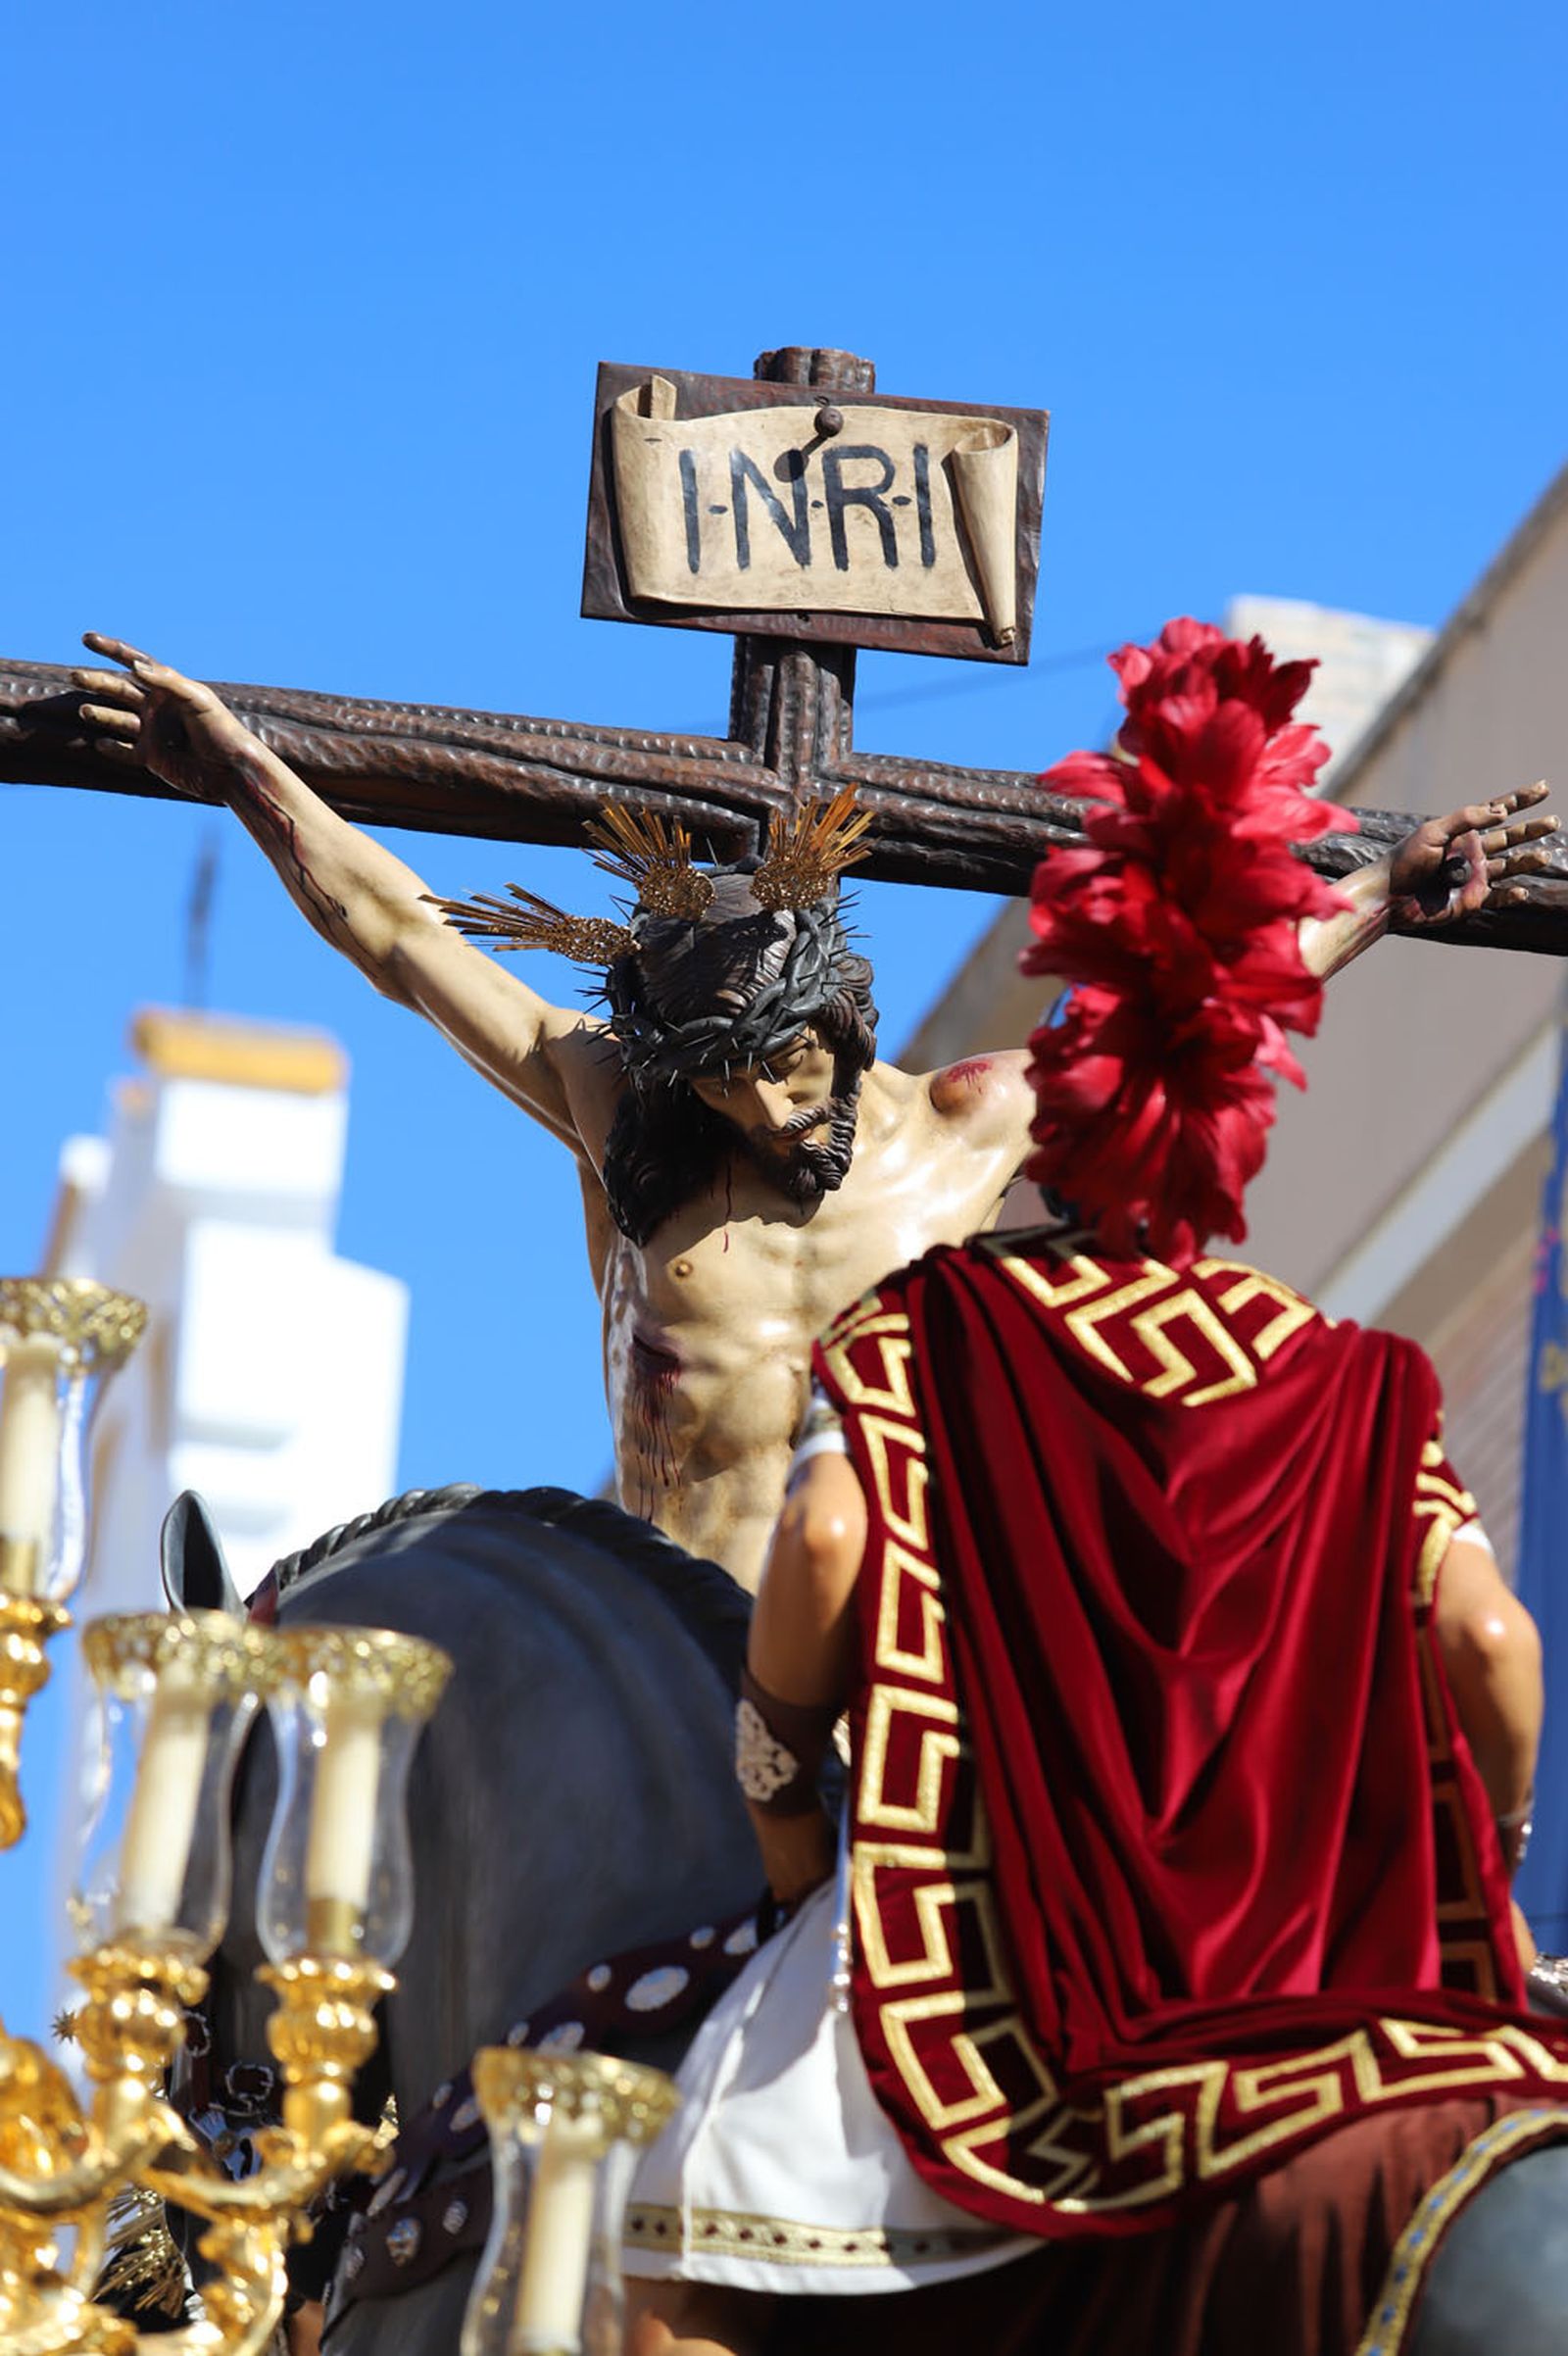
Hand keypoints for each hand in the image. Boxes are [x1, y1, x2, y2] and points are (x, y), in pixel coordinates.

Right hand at [74, 632, 260, 799]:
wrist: (232, 770)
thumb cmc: (221, 730)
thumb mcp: (198, 699)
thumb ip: (167, 681)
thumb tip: (135, 666)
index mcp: (168, 689)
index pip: (134, 662)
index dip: (111, 649)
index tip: (86, 638)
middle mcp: (157, 708)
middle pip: (119, 689)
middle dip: (97, 681)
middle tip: (75, 675)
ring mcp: (153, 733)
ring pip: (117, 719)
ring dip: (99, 713)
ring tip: (84, 710)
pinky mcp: (152, 758)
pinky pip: (125, 751)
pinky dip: (111, 748)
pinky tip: (99, 743)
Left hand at [1387, 783, 1556, 925]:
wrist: (1388, 895)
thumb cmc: (1405, 859)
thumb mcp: (1433, 831)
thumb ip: (1467, 819)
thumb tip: (1502, 811)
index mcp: (1462, 832)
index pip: (1497, 811)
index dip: (1520, 800)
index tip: (1544, 788)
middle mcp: (1471, 852)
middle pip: (1510, 838)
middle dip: (1532, 830)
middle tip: (1554, 821)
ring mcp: (1474, 876)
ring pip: (1509, 866)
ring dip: (1527, 860)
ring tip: (1544, 855)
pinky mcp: (1472, 900)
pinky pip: (1498, 897)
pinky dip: (1511, 894)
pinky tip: (1523, 891)